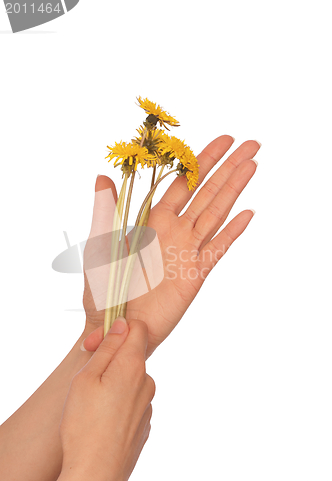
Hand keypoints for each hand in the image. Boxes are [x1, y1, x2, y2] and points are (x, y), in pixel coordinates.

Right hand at [58, 318, 154, 480]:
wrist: (96, 474)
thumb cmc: (84, 426)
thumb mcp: (86, 378)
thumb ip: (107, 347)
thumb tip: (122, 324)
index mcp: (133, 366)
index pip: (138, 328)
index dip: (118, 329)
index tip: (100, 342)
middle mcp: (147, 382)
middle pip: (132, 356)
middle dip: (112, 359)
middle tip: (87, 379)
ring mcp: (148, 404)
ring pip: (131, 380)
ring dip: (115, 383)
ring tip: (93, 405)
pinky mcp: (144, 422)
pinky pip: (132, 401)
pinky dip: (119, 403)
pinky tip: (102, 420)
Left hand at [83, 136, 259, 356]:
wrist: (116, 326)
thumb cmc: (102, 289)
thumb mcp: (101, 244)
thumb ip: (106, 210)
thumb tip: (102, 174)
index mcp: (152, 220)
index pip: (183, 182)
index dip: (202, 160)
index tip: (223, 140)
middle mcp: (174, 230)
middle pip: (207, 192)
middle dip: (228, 167)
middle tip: (251, 144)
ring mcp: (188, 250)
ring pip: (217, 213)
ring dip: (235, 189)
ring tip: (253, 165)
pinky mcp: (197, 273)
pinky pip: (219, 247)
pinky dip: (233, 231)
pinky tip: (248, 213)